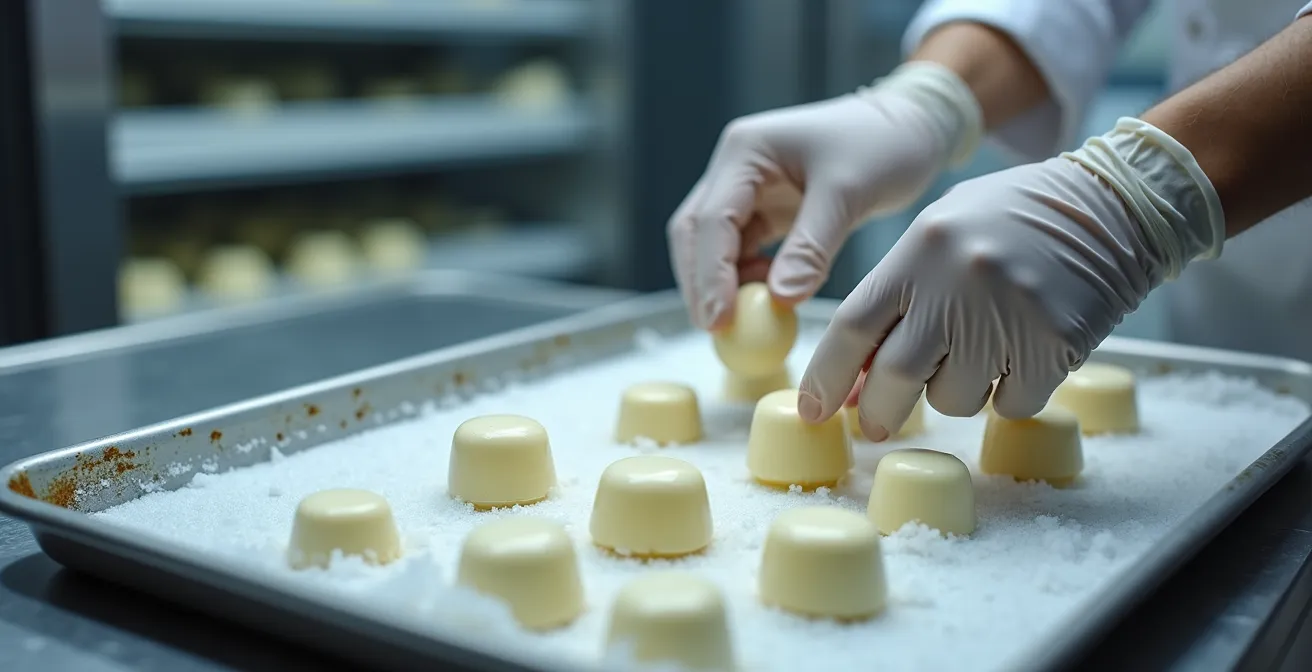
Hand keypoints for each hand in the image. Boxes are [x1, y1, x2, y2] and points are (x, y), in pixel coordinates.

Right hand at [667, 63, 982, 328]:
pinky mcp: (765, 208)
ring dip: (720, 283)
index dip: (711, 274)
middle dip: (702, 282)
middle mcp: (735, 166)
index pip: (712, 220)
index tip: (720, 319)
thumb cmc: (884, 144)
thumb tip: (781, 299)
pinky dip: (746, 277)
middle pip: (696, 232)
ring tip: (745, 320)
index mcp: (745, 151)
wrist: (911, 126)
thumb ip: (811, 246)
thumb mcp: (848, 193)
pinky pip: (741, 249)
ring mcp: (747, 188)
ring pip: (712, 244)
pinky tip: (769, 296)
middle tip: (717, 330)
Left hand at [801, 118, 1223, 439]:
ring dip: (956, 391)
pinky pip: (1010, 404)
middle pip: (895, 377)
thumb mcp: (938, 236)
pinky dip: (1010, 394)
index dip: (825, 376)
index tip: (812, 411)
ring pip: (953, 398)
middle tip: (875, 423)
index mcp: (919, 251)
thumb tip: (852, 379)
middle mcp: (956, 285)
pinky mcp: (1054, 345)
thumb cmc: (1009, 221)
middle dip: (878, 411)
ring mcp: (1007, 316)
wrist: (1109, 205)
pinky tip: (1023, 355)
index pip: (853, 326)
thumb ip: (895, 299)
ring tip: (981, 349)